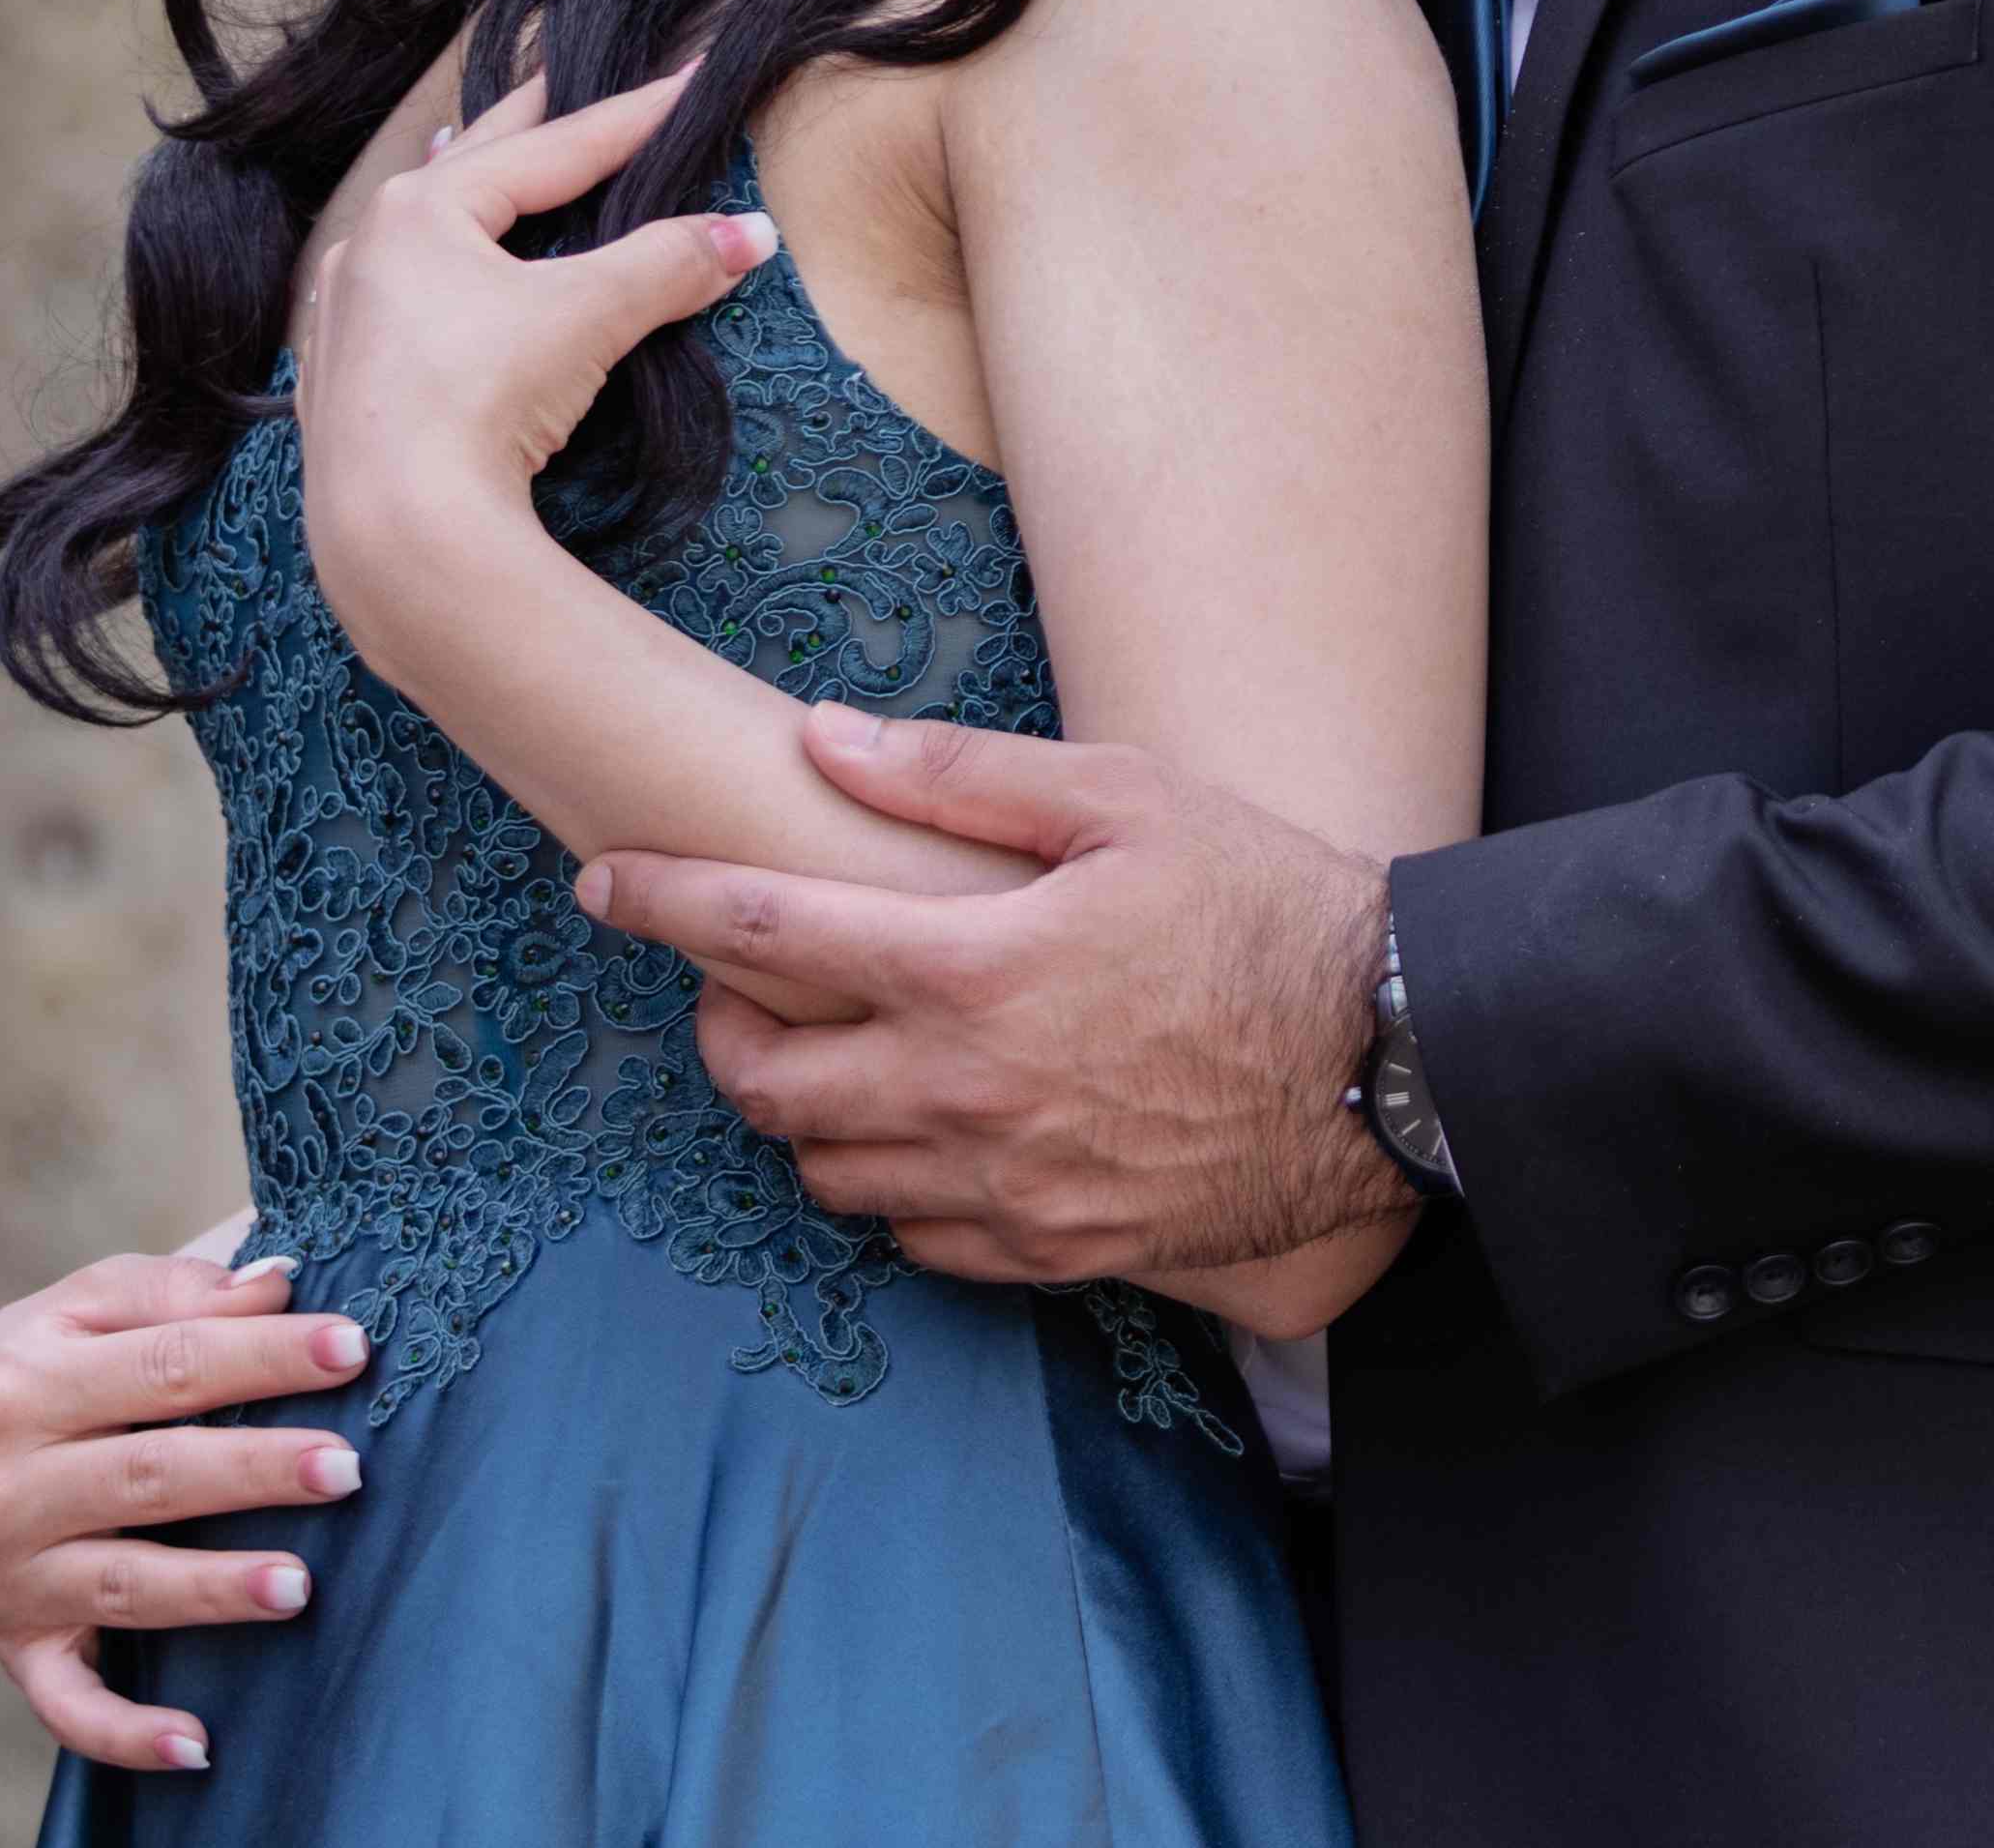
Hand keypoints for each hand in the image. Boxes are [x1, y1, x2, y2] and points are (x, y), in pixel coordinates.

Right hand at [0, 1244, 372, 1777]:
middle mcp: (6, 1483)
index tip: (354, 1349)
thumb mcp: (87, 1302)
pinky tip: (198, 1746)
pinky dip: (127, 1734)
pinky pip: (69, 1705)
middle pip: (150, 1475)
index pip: (166, 1366)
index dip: (263, 1357)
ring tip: (299, 1586)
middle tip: (346, 1468)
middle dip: (253, 1471)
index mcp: (25, 1381)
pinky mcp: (18, 1647)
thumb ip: (176, 1291)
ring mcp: (8, 1575)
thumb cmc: (48, 1359)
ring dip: (211, 1591)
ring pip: (123, 1587)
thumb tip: (279, 1283)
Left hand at [285, 64, 758, 623]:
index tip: (688, 81)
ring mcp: (345, 315)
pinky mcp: (339, 384)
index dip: (630, 116)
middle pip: (470, 167)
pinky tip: (420, 274)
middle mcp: (370, 244)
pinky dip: (424, 272)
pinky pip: (391, 299)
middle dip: (524, 127)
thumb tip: (751, 234)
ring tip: (472, 156)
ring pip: (415, 231)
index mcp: (424, 208)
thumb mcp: (587, 316)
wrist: (395, 529)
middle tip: (563, 78)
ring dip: (458, 194)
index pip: (552, 147)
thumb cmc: (482, 396)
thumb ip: (668, 263)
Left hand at [582, 707, 1408, 1287]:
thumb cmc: (1265, 904)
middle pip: (766, 1084)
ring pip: (827, 1175)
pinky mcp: (1057, 1252)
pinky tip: (922, 1132)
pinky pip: (916, 1243)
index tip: (602, 882)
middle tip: (737, 981)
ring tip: (832, 1052)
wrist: (1391, 1059)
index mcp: (972, 970)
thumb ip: (963, 773)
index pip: (762, 935)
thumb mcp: (1125, 796)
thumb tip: (826, 741)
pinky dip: (888, 1190)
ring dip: (799, 1114)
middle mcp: (968, 1095)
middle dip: (720, 1028)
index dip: (663, 903)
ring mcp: (1009, 1189)